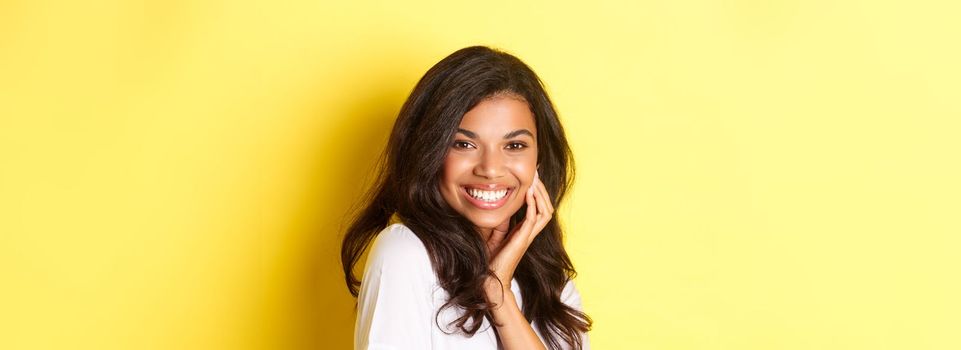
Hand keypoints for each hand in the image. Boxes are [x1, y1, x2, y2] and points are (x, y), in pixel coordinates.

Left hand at [484, 170, 554, 295]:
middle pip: (547, 208)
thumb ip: (500, 222)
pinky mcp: (522, 240)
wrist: (491, 279)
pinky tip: (528, 194)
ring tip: (535, 181)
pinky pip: (533, 220)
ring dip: (541, 195)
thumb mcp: (495, 235)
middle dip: (543, 190)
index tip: (534, 177)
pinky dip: (533, 205)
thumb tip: (496, 205)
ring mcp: (527, 236)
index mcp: (525, 230)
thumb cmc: (491, 260)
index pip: (539, 208)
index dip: (539, 193)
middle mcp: (529, 232)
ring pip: (545, 212)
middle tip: (537, 174)